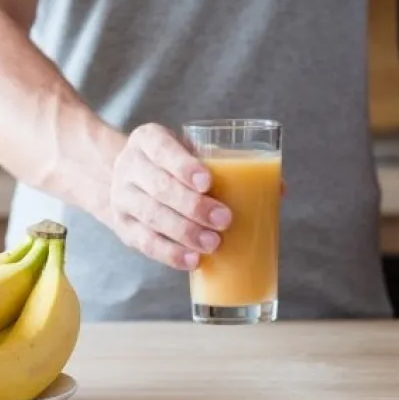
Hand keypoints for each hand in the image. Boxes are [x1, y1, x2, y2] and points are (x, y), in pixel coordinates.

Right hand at [106, 124, 232, 269]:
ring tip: (213, 244)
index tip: (208, 182)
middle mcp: (129, 166)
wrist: (129, 179)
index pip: (162, 149)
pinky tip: (193, 260)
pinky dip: (169, 253)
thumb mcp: (189, 151)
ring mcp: (122, 197)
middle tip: (224, 220)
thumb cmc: (172, 165)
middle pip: (159, 187)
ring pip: (152, 216)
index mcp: (148, 139)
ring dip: (185, 232)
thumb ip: (226, 164)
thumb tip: (276, 188)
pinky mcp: (123, 226)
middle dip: (193, 206)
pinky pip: (145, 243)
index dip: (184, 166)